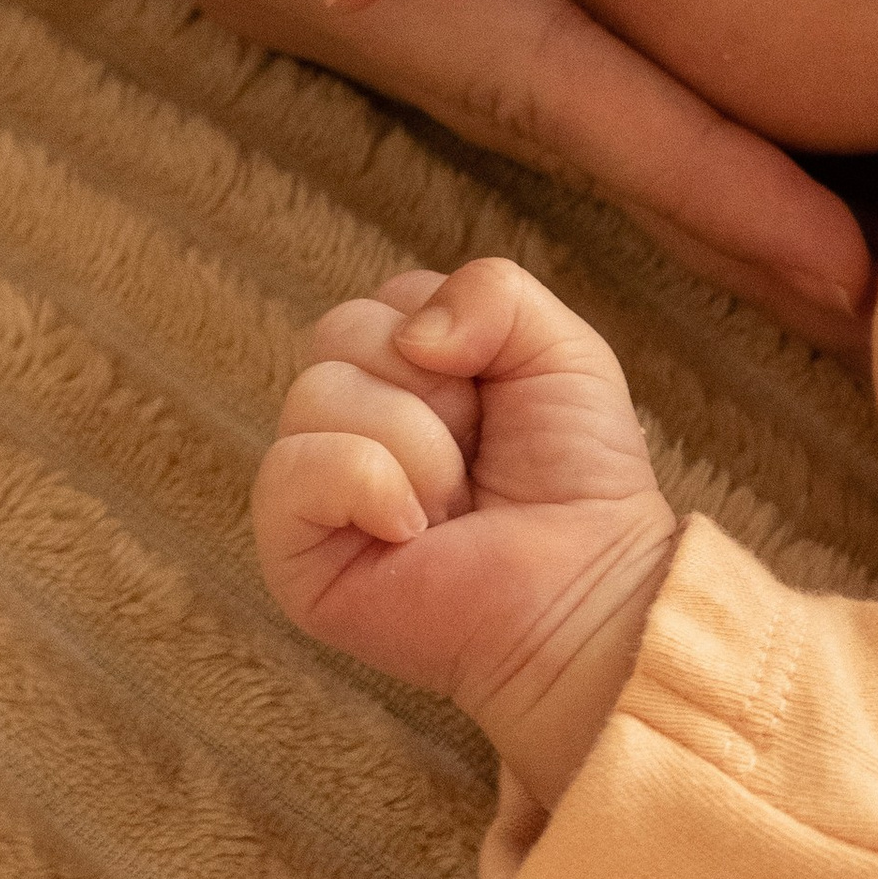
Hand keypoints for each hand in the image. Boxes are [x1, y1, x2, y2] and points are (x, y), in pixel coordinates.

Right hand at [252, 257, 677, 809]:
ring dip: (415, 448)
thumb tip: (411, 338)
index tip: (494, 398)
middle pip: (339, 333)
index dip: (451, 337)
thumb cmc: (576, 477)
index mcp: (398, 371)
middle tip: (474, 454)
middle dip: (433, 388)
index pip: (381, 302)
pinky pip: (290, 470)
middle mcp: (346, 422)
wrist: (587, 588)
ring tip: (453, 505)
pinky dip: (365, 485)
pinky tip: (411, 530)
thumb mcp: (559, 348)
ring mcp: (315, 488)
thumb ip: (491, 290)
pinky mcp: (292, 554)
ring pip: (316, 394)